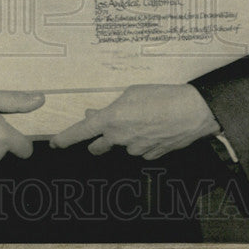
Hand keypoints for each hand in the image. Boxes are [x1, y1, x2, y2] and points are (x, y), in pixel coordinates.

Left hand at [50, 84, 219, 159]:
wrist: (193, 112)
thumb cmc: (163, 96)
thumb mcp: (132, 93)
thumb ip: (111, 106)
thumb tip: (96, 115)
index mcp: (111, 120)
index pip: (80, 133)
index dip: (65, 138)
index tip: (55, 143)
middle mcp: (120, 139)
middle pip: (99, 146)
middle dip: (98, 141)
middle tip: (107, 128)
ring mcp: (136, 150)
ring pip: (123, 146)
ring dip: (126, 137)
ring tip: (145, 119)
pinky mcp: (152, 156)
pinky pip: (141, 150)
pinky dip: (143, 141)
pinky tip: (156, 128)